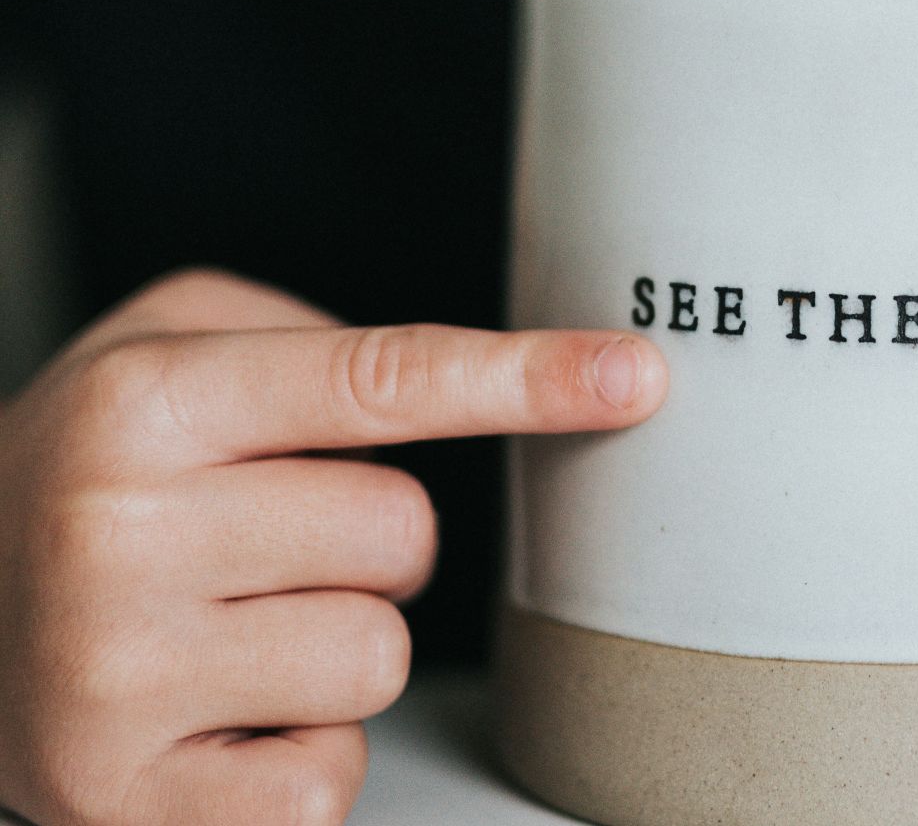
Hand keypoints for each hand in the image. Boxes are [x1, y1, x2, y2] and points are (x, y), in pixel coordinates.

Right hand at [0, 269, 666, 824]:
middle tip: (261, 548)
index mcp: (143, 404)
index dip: (527, 378)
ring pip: (380, 656)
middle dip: (368, 544)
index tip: (635, 377)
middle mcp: (116, 532)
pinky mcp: (125, 800)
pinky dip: (300, 754)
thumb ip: (315, 338)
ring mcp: (114, 677)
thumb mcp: (160, 353)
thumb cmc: (82, 480)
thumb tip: (501, 377)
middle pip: (403, 533)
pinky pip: (330, 776)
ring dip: (334, 649)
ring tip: (225, 633)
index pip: (384, 380)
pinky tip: (212, 719)